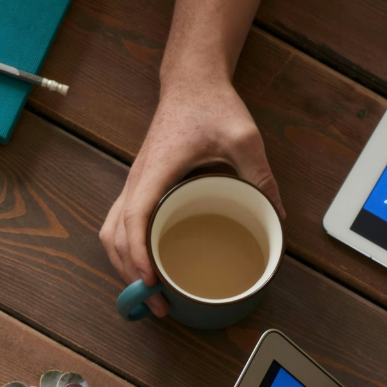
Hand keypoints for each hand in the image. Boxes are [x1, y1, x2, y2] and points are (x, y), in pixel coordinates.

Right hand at [100, 74, 282, 314]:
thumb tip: (277, 215)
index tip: (150, 281)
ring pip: (110, 232)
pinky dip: (124, 249)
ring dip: (121, 265)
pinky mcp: (139, 186)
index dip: (137, 253)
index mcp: (156, 171)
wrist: (191, 82)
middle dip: (128, 274)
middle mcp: (136, 180)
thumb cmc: (211, 105)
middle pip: (113, 235)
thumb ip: (260, 176)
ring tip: (147, 293)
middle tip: (157, 304)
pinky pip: (119, 223)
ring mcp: (133, 183)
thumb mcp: (244, 138)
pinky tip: (144, 267)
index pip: (134, 218)